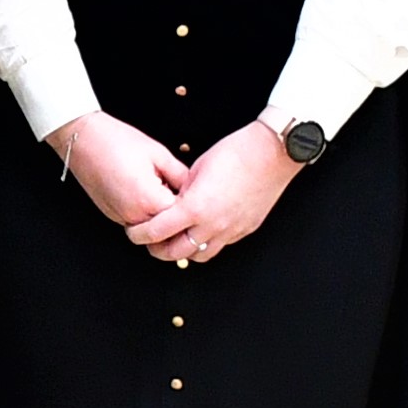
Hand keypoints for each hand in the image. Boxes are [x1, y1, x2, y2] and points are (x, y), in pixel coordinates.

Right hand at [53, 110, 187, 231]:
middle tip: (177, 188)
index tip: (193, 191)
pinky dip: (145, 211)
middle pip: (167, 225)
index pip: (181, 214)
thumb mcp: (158, 153)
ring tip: (159, 186)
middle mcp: (134, 215)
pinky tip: (144, 190)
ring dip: (159, 213)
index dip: (189, 202)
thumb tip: (193, 187)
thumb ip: (180, 174)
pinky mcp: (113, 216)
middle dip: (175, 211)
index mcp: (148, 200)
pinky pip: (137, 221)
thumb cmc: (116, 141)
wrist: (84, 139)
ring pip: (152, 227)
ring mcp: (121, 218)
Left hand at [131, 120, 295, 264]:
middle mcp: (212, 224)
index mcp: (195, 207)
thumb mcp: (197, 168)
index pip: (157, 231)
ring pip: (199, 256)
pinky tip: (202, 231)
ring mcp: (231, 230)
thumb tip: (173, 202)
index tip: (134, 232)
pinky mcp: (245, 229)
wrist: (272, 153)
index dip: (140, 234)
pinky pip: (220, 245)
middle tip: (151, 242)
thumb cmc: (237, 152)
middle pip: (176, 252)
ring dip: (184, 251)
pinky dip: (207, 243)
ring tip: (176, 239)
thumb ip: (182, 190)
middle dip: (158, 250)